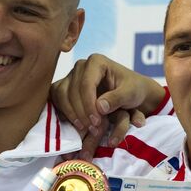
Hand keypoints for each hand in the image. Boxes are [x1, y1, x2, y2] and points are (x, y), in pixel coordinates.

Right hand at [51, 54, 165, 156]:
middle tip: (92, 129)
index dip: (89, 104)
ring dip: (71, 113)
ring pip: (62, 94)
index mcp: (97, 61)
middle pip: (72, 90)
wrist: (130, 92)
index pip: (86, 83)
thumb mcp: (131, 93)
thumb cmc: (133, 89)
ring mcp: (71, 76)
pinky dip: (63, 111)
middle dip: (81, 112)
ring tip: (84, 128)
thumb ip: (117, 98)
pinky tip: (75, 123)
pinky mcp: (66, 87)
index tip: (97, 122)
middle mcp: (81, 66)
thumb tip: (100, 107)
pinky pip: (57, 98)